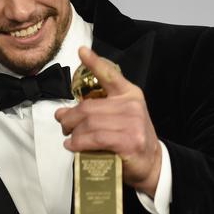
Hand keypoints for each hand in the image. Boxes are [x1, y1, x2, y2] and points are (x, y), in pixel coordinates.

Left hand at [55, 47, 161, 196]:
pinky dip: (79, 143)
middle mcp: (131, 106)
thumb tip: (62, 113)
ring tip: (69, 138)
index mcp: (129, 94)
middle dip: (69, 117)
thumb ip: (96, 110)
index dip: (94, 63)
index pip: (110, 75)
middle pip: (88, 107)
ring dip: (73, 133)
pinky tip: (72, 146)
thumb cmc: (130, 138)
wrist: (152, 163)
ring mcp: (132, 124)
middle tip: (62, 124)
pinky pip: (95, 138)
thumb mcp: (120, 116)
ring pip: (89, 124)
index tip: (82, 51)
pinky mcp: (128, 142)